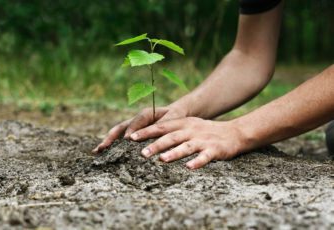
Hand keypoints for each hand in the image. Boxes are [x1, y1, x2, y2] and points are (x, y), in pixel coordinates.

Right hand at [92, 105, 186, 152]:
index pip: (137, 121)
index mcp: (147, 114)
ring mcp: (133, 127)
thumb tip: (157, 133)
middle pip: (120, 127)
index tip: (128, 139)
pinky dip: (112, 146)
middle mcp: (136, 120)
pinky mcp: (133, 134)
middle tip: (102, 147)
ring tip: (97, 152)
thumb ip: (166, 124)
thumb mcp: (174, 118)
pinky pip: (121, 139)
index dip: (132, 129)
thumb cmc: (176, 116)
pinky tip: (104, 155)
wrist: (176, 113)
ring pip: (117, 133)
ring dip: (107, 142)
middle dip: (111, 137)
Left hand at [129, 117, 247, 168]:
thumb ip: (170, 130)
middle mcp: (191, 130)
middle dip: (156, 145)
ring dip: (173, 153)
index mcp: (183, 124)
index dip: (146, 131)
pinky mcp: (214, 150)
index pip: (161, 127)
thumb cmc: (205, 131)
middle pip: (171, 137)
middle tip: (141, 153)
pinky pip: (204, 156)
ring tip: (162, 160)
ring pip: (186, 146)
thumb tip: (147, 137)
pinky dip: (197, 162)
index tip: (131, 137)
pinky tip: (189, 168)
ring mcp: (203, 140)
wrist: (234, 132)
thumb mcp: (188, 126)